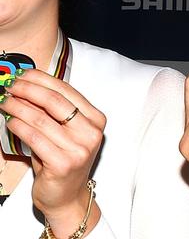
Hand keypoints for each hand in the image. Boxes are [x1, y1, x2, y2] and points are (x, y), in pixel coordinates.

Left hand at [0, 69, 105, 236]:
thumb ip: (52, 112)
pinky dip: (18, 126)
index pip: (67, 91)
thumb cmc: (63, 160)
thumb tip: (26, 87)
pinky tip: (9, 121)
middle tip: (10, 86)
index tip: (23, 75)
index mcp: (96, 119)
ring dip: (17, 107)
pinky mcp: (63, 163)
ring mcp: (79, 149)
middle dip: (28, 90)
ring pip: (41, 119)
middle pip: (54, 101)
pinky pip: (34, 137)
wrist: (66, 197)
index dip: (42, 80)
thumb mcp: (65, 133)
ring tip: (4, 102)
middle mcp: (92, 133)